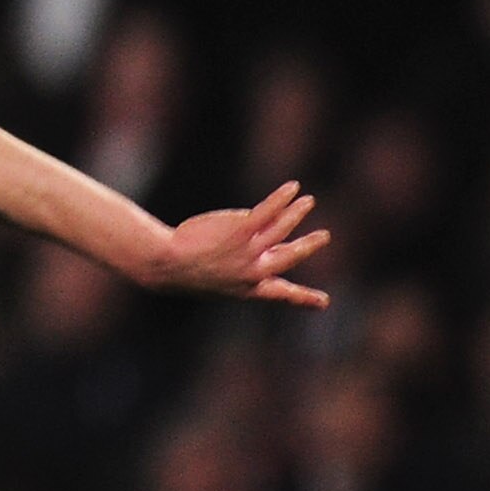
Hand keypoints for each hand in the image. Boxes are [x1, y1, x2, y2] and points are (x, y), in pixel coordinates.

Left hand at [147, 181, 330, 306]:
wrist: (164, 266)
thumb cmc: (179, 271)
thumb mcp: (211, 278)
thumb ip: (235, 267)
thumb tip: (248, 240)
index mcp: (246, 288)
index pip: (281, 294)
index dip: (303, 298)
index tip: (324, 302)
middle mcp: (253, 271)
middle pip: (290, 257)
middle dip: (309, 246)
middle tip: (325, 236)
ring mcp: (248, 251)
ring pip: (281, 229)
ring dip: (296, 213)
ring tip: (307, 200)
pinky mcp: (240, 231)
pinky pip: (267, 212)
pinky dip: (281, 199)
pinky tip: (292, 187)